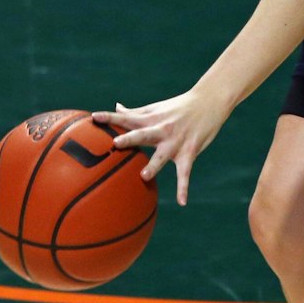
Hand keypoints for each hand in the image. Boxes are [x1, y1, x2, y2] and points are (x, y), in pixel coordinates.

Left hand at [93, 88, 231, 206]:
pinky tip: (182, 202)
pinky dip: (183, 187)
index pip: (127, 117)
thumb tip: (116, 107)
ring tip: (144, 176)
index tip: (93, 117)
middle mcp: (161, 129)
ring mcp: (175, 141)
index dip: (110, 118)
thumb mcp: (156, 107)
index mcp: (150, 119)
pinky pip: (185, 172)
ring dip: (154, 165)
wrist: (209, 100)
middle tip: (116, 143)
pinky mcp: (189, 151)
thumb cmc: (179, 106)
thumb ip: (135, 112)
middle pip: (143, 134)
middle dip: (130, 138)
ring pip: (163, 155)